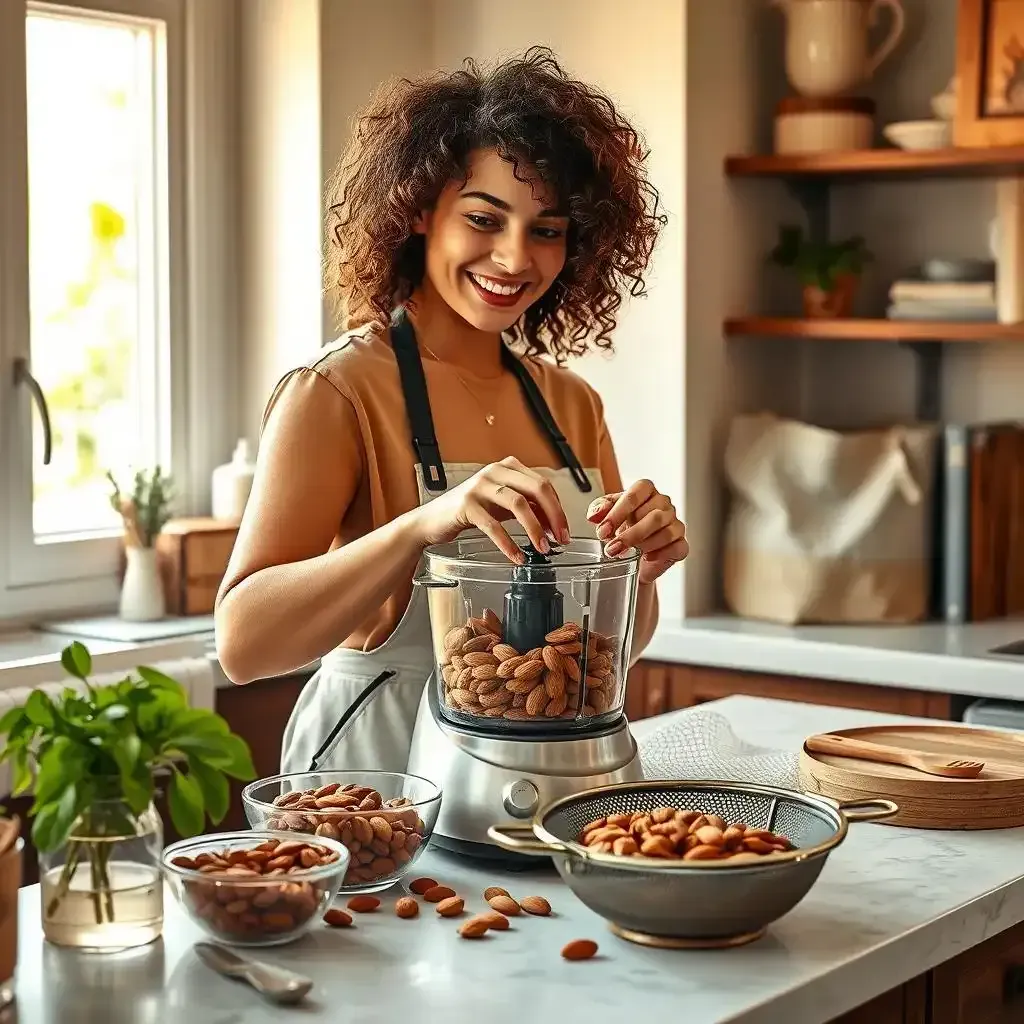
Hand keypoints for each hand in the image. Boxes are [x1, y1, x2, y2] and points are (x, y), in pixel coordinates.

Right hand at [410, 456, 570, 563]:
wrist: (431, 520)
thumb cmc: (470, 511)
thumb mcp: (503, 506)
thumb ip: (528, 509)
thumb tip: (554, 523)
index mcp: (508, 467)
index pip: (543, 484)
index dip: (558, 509)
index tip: (564, 532)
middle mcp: (495, 471)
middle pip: (537, 489)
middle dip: (554, 516)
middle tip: (561, 540)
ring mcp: (480, 486)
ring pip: (518, 504)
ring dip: (534, 529)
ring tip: (541, 549)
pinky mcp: (466, 504)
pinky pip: (494, 526)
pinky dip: (508, 544)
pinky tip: (516, 557)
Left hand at [587, 479, 687, 584]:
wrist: (633, 555)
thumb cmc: (622, 528)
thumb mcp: (605, 515)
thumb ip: (598, 509)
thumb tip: (595, 514)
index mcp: (646, 491)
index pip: (636, 494)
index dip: (618, 512)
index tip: (603, 530)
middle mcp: (664, 504)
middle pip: (652, 515)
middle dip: (628, 534)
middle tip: (611, 548)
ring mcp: (675, 524)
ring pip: (665, 532)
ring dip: (642, 545)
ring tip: (625, 554)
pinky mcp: (681, 544)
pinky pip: (676, 548)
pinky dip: (659, 554)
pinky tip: (645, 558)